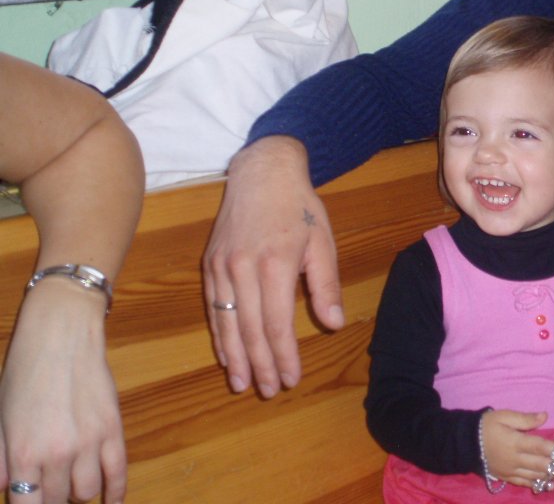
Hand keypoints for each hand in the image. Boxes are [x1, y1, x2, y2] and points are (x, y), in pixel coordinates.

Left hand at [0, 285, 124, 503]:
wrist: (62, 336)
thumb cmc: (25, 371)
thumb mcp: (1, 416)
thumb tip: (8, 488)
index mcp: (23, 453)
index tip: (31, 502)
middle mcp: (57, 454)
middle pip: (56, 501)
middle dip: (51, 497)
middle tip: (48, 485)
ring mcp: (89, 443)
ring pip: (86, 492)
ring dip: (77, 492)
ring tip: (71, 480)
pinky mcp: (113, 429)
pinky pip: (119, 473)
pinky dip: (116, 493)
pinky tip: (112, 502)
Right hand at [203, 136, 343, 397]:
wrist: (261, 172)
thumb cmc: (299, 207)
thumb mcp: (323, 241)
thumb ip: (326, 284)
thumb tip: (333, 324)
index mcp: (276, 263)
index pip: (277, 323)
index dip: (284, 355)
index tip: (292, 379)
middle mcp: (243, 267)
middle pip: (249, 329)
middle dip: (260, 364)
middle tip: (269, 391)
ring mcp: (221, 266)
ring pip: (226, 323)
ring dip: (235, 358)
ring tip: (242, 384)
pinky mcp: (209, 264)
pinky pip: (212, 308)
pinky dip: (218, 335)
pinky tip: (225, 355)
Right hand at [481, 410, 553, 488]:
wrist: (467, 442)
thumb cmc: (487, 425)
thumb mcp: (504, 416)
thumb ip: (525, 418)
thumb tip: (545, 416)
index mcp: (515, 441)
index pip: (538, 446)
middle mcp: (514, 458)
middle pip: (540, 463)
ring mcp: (510, 470)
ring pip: (535, 474)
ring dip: (553, 476)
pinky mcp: (506, 476)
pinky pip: (524, 482)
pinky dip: (538, 484)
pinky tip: (550, 484)